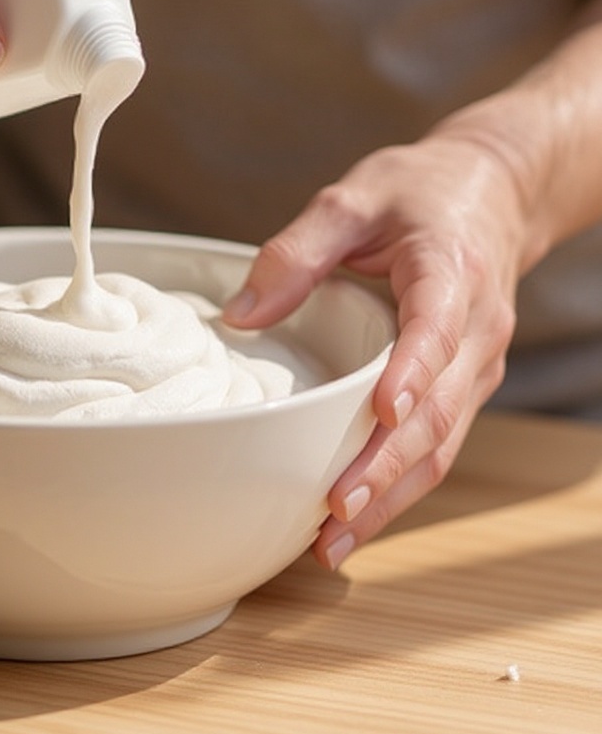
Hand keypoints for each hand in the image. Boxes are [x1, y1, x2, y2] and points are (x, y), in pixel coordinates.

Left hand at [223, 127, 528, 568]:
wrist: (493, 192)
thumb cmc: (420, 193)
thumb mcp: (352, 199)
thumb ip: (297, 251)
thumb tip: (240, 316)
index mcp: (451, 274)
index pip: (437, 330)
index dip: (411, 372)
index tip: (382, 413)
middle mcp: (475, 331)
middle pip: (438, 411)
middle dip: (387, 466)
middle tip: (334, 510)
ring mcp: (475, 365)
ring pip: (442, 443)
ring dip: (392, 495)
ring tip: (334, 541)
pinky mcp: (463, 384)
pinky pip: (439, 443)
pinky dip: (401, 484)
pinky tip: (357, 517)